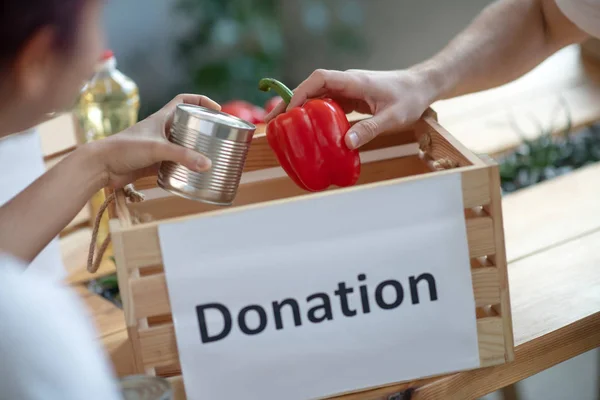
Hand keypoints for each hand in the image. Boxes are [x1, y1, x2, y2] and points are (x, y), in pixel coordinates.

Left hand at [90, 94, 219, 187]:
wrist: (100, 166)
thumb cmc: (124, 149)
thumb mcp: (157, 149)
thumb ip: (183, 156)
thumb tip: (207, 164)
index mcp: (161, 118)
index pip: (184, 100)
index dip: (201, 100)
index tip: (217, 110)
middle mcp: (161, 130)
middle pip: (187, 123)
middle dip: (203, 127)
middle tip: (218, 135)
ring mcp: (158, 147)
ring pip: (182, 144)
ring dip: (195, 148)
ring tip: (211, 155)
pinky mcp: (154, 163)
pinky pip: (175, 163)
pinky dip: (185, 166)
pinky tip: (194, 174)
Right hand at [265, 69, 437, 149]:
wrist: (422, 86)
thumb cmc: (410, 98)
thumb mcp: (393, 117)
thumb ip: (370, 129)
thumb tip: (345, 144)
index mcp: (354, 81)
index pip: (320, 79)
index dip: (301, 93)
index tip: (289, 111)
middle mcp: (347, 82)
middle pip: (310, 87)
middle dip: (290, 103)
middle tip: (272, 122)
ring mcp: (347, 89)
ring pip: (316, 96)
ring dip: (299, 109)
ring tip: (282, 128)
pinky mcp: (350, 98)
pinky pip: (326, 104)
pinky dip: (313, 114)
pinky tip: (307, 129)